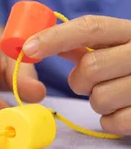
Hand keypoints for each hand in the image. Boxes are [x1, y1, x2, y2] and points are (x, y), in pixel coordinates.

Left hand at [22, 15, 130, 134]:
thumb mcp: (119, 45)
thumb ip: (84, 42)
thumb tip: (37, 41)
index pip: (90, 27)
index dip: (55, 37)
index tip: (28, 49)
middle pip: (90, 67)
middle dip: (79, 80)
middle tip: (87, 82)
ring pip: (99, 98)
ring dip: (97, 101)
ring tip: (114, 95)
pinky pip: (114, 121)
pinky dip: (111, 120)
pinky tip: (125, 110)